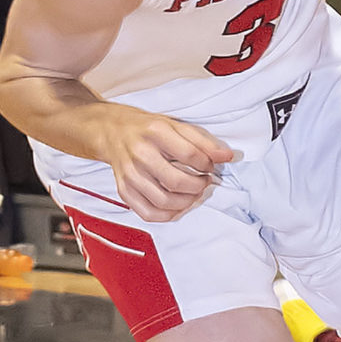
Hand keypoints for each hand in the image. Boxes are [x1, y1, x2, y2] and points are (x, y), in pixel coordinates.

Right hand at [95, 107, 235, 223]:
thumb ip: (203, 141)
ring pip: (164, 201)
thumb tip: (227, 157)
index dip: (207, 165)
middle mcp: (140, 153)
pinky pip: (148, 213)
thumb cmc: (148, 130)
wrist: (113, 132)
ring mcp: (130, 174)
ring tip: (193, 194)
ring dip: (186, 202)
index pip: (190, 155)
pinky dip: (167, 215)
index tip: (210, 167)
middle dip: (198, 186)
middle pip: (176, 181)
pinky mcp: (124, 190)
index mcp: (155, 132)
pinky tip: (177, 206)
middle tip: (204, 182)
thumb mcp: (176, 126)